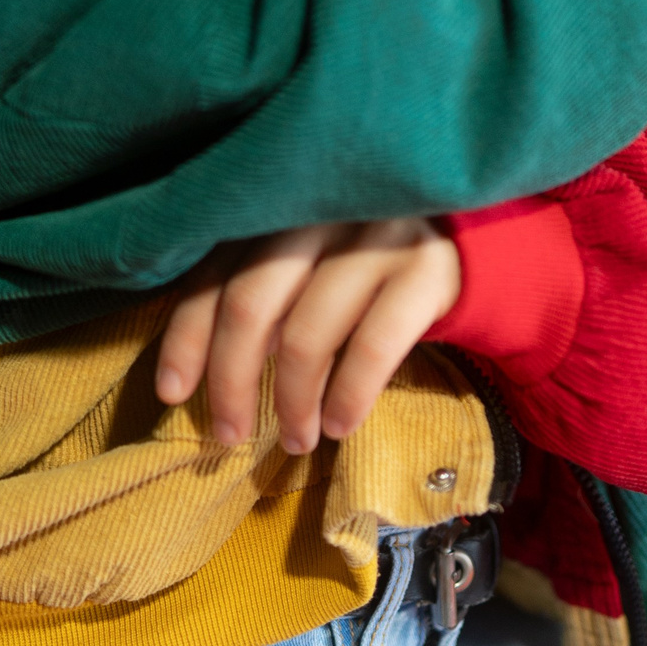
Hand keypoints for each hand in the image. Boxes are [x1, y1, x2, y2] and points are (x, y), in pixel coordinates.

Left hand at [154, 218, 461, 454]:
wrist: (474, 242)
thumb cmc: (364, 261)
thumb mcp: (305, 262)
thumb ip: (254, 287)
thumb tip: (194, 369)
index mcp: (279, 205)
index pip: (214, 273)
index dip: (187, 337)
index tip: (172, 395)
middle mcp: (320, 211)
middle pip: (250, 303)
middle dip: (232, 382)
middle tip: (228, 437)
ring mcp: (375, 234)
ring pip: (306, 331)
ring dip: (292, 402)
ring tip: (297, 440)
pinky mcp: (427, 267)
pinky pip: (372, 345)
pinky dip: (347, 395)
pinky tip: (339, 425)